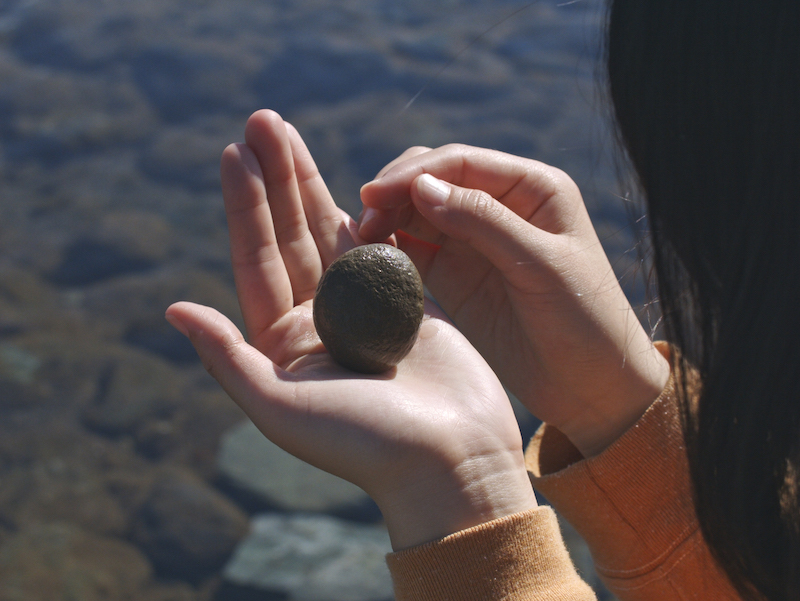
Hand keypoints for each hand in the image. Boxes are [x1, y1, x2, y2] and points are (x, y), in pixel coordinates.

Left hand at [165, 111, 536, 549]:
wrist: (451, 462)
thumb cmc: (367, 444)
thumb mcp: (281, 408)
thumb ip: (228, 357)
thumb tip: (174, 308)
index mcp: (281, 345)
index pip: (256, 260)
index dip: (245, 206)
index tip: (235, 153)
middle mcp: (316, 322)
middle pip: (288, 236)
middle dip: (274, 178)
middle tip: (261, 120)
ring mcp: (363, 310)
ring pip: (330, 233)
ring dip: (310, 183)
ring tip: (289, 133)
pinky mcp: (407, 304)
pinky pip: (382, 246)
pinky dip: (368, 210)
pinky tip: (352, 175)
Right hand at [359, 145, 669, 456]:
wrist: (593, 385)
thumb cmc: (586, 320)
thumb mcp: (541, 265)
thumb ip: (483, 221)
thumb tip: (421, 186)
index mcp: (532, 188)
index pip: (461, 163)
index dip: (413, 173)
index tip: (373, 196)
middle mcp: (501, 206)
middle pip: (434, 179)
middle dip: (396, 192)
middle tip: (364, 220)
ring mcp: (476, 241)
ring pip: (418, 211)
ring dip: (388, 217)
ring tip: (362, 240)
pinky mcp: (458, 276)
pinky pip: (416, 248)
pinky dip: (391, 247)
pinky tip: (372, 256)